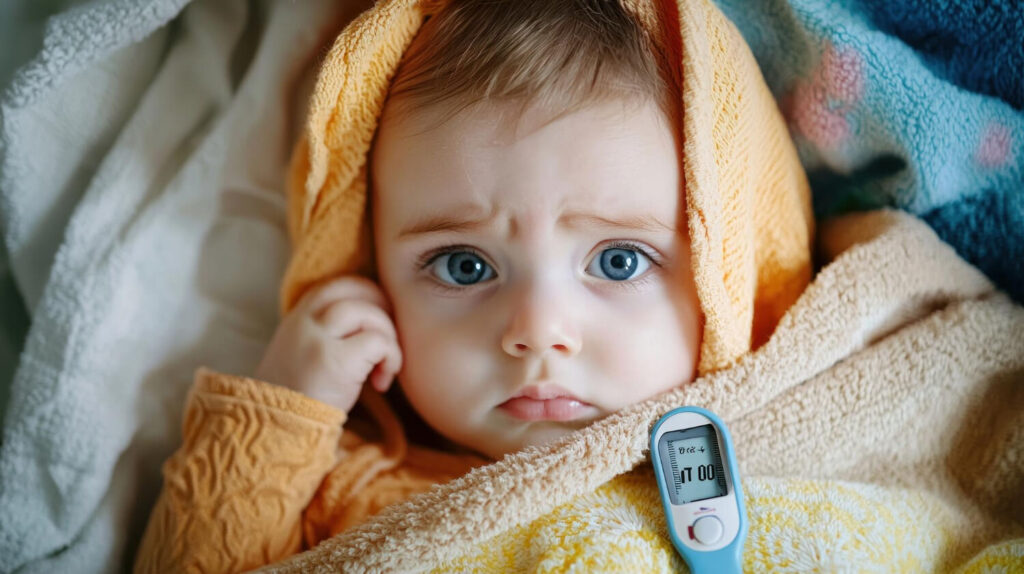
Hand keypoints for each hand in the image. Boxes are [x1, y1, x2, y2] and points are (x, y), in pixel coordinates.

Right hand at [254, 276, 402, 412]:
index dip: (367, 293)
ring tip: (385, 367)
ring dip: (388, 337)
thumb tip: (374, 321)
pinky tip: (381, 384)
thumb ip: (327, 334)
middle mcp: (305, 322)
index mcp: (298, 318)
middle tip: (390, 338)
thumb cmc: (299, 399)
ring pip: (367, 312)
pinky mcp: (335, 361)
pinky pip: (378, 342)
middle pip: (353, 289)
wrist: (276, 433)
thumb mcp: (304, 354)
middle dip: (382, 307)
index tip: (380, 317)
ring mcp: (318, 339)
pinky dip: (391, 359)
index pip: (337, 285)